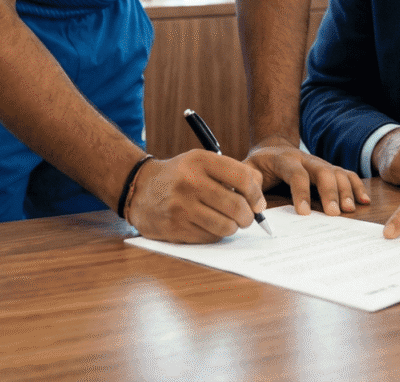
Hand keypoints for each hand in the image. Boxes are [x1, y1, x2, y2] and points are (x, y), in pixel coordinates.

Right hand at [125, 149, 266, 242]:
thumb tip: (259, 195)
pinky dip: (215, 235)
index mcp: (200, 160)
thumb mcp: (202, 161)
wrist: (140, 188)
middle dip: (248, 217)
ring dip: (233, 228)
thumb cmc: (180, 175)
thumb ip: (232, 172)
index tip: (258, 203)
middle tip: (246, 217)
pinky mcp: (176, 228)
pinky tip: (208, 225)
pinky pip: (209, 238)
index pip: (242, 177)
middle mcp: (191, 182)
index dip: (256, 194)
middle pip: (237, 206)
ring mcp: (182, 207)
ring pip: (226, 227)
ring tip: (228, 222)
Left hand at [246, 135, 369, 215]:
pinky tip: (364, 200)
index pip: (295, 173)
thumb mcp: (247, 169)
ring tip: (349, 209)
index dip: (300, 192)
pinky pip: (346, 173)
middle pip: (322, 171)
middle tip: (334, 214)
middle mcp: (305, 158)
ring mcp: (319, 163)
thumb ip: (247, 181)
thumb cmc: (260, 165)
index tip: (304, 213)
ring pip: (336, 171)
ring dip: (345, 190)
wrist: (273, 147)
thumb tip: (253, 202)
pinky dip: (356, 186)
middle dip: (329, 192)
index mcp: (284, 159)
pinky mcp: (328, 168)